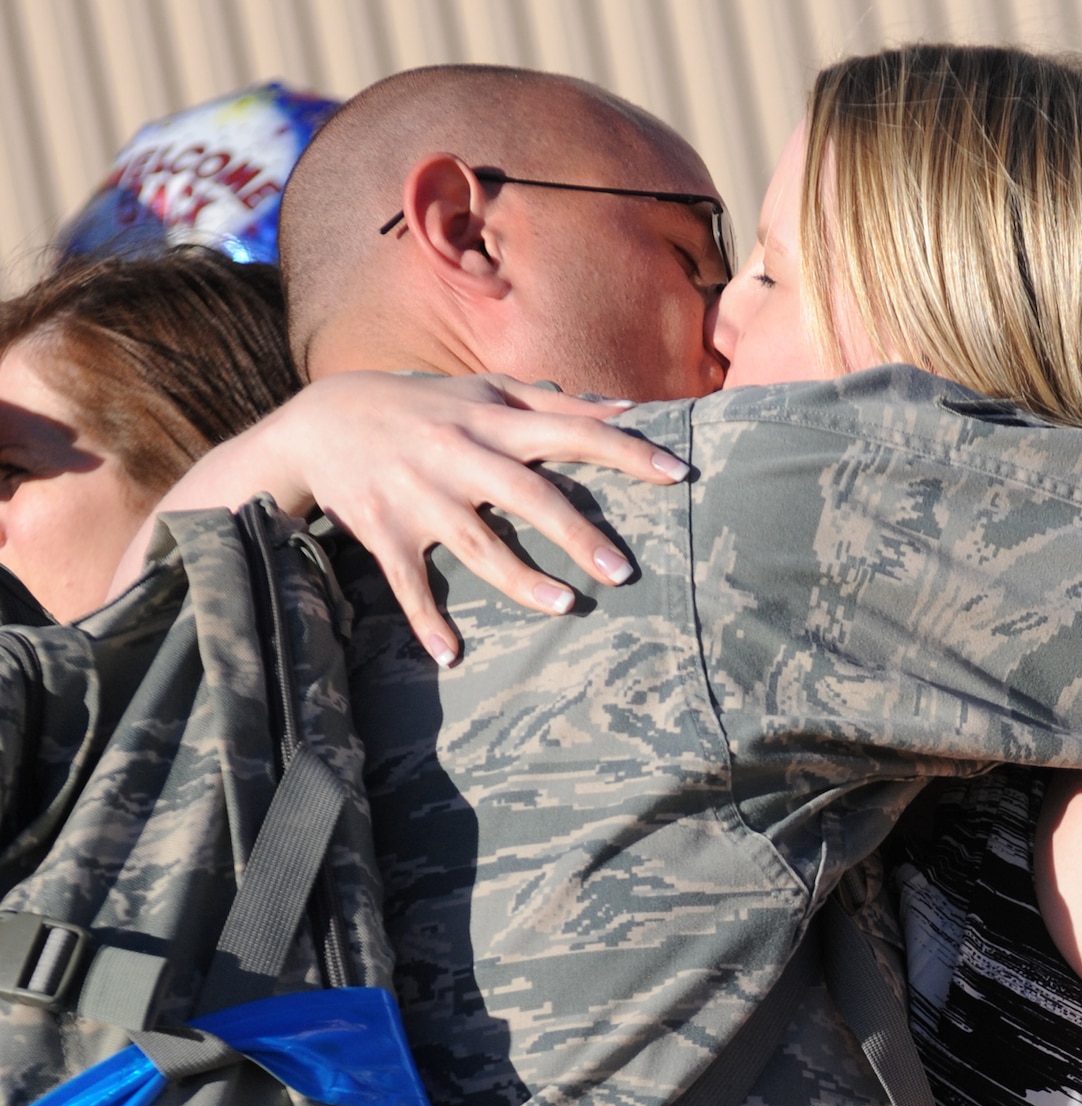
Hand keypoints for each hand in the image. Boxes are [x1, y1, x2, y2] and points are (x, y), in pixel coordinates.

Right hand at [118, 373, 691, 662]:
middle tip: (625, 572)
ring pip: (477, 545)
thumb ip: (552, 401)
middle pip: (530, 497)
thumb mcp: (482, 392)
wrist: (322, 421)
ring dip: (519, 579)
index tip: (678, 474)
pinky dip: (426, 621)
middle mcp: (462, 457)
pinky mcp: (384, 532)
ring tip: (563, 608)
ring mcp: (422, 497)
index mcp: (494, 423)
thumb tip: (625, 408)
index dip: (627, 452)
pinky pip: (408, 584)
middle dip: (578, 534)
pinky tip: (450, 656)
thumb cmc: (420, 407)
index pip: (573, 432)